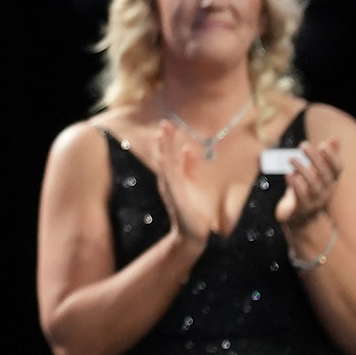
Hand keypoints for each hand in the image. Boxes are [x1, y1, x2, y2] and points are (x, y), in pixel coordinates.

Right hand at [152, 122, 215, 248]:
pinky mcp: (174, 194)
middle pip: (165, 155)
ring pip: (165, 163)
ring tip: (163, 134)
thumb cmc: (192, 209)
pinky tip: (166, 156)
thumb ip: (189, 167)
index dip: (168, 139)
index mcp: (171, 176)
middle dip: (165, 140)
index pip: (168, 154)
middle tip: (165, 123)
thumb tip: (187, 148)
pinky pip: (169, 177)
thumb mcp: (192, 183)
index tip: (168, 124)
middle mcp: (167, 179)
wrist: (191, 232)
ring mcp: (170, 186)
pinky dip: (167, 166)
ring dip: (164, 149)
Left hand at [276, 137, 343, 231]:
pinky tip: (288, 174)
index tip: (323, 143)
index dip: (333, 157)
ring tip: (291, 158)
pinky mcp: (303, 208)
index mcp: (331, 181)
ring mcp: (316, 200)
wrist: (299, 217)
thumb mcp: (316, 172)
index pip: (337, 169)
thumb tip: (335, 136)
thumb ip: (325, 156)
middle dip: (315, 159)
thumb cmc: (308, 190)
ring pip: (313, 185)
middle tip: (303, 145)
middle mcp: (327, 191)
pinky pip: (301, 197)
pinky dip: (296, 185)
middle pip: (325, 174)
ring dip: (302, 170)